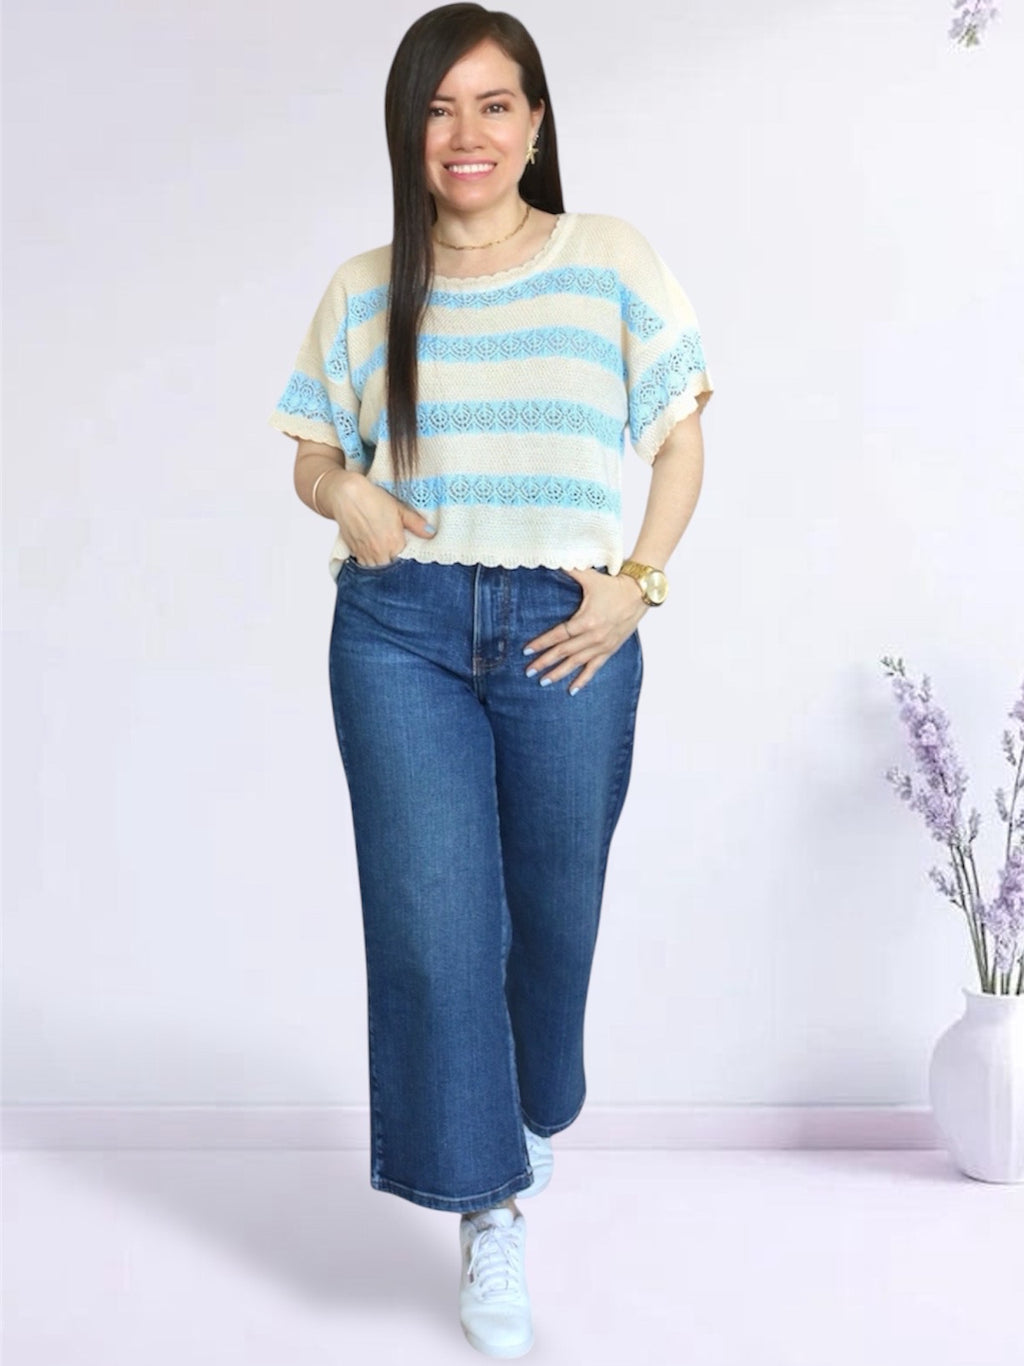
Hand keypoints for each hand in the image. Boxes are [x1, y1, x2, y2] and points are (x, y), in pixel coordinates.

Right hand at [323, 469, 434, 564]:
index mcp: (394, 543)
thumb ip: (416, 524)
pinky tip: (373, 551)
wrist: (345, 495)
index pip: (406, 561)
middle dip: (395, 562)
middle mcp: (379, 552)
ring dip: (382, 564)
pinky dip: (370, 561)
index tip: (409, 552)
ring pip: (377, 568)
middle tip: (397, 552)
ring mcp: (365, 554)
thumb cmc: (373, 499)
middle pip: (391, 567)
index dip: (408, 558)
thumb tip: (431, 533)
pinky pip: (364, 564)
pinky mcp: (353, 552)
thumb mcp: (399, 509)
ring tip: (385, 553)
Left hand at [523, 569, 647, 694]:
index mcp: (586, 620)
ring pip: (576, 663)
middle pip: (564, 651)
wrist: (640, 594)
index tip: (527, 650)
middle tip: (528, 671)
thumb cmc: (613, 585)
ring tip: (543, 681)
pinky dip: (583, 680)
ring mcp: (602, 645)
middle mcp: (593, 636)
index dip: (542, 643)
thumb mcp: (590, 577)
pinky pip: (594, 668)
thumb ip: (570, 569)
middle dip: (545, 661)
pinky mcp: (610, 650)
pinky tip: (571, 690)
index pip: (558, 635)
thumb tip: (553, 559)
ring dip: (559, 673)